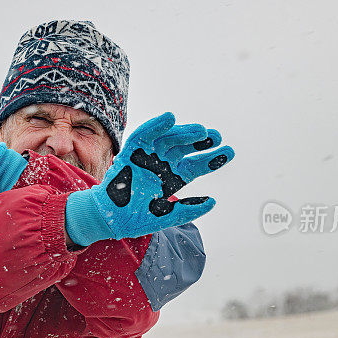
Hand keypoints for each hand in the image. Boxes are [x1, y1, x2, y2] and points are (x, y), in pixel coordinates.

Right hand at [65, 112, 234, 245]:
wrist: (109, 218)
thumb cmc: (135, 218)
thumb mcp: (166, 216)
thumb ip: (189, 209)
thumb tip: (213, 201)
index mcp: (172, 179)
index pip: (195, 165)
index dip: (212, 159)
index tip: (228, 153)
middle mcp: (162, 165)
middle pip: (185, 148)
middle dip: (202, 142)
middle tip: (217, 137)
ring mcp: (147, 157)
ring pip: (169, 139)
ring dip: (184, 133)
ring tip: (201, 131)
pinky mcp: (131, 152)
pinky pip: (143, 135)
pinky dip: (155, 126)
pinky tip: (170, 119)